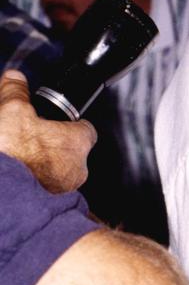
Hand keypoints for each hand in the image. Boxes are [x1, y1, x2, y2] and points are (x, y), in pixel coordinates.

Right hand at [0, 70, 95, 193]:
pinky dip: (34, 184)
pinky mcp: (48, 206)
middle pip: (70, 151)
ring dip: (43, 167)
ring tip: (21, 161)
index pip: (85, 129)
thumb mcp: (10, 111)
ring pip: (58, 173)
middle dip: (53, 146)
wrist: (1, 195)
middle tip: (31, 142)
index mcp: (77, 142)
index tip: (56, 122)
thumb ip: (15, 92)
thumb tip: (15, 78)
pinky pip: (46, 191)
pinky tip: (18, 176)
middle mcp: (77, 169)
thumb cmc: (10, 154)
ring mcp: (63, 190)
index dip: (70, 123)